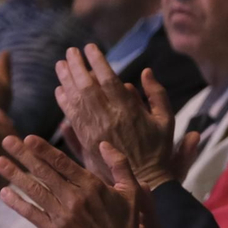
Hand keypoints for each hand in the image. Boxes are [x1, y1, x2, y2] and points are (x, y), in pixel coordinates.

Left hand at [0, 136, 157, 227]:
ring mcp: (63, 216)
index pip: (62, 163)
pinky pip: (32, 215)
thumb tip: (103, 144)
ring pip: (34, 191)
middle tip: (6, 141)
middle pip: (44, 172)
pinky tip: (4, 193)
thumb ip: (119, 164)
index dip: (43, 150)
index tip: (28, 138)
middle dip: (23, 155)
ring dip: (15, 175)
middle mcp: (74, 198)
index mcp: (92, 185)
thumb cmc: (127, 223)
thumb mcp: (132, 189)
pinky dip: (17, 203)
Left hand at [54, 45, 180, 191]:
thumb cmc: (159, 149)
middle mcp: (109, 118)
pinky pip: (72, 118)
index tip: (89, 47)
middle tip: (70, 52)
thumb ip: (157, 95)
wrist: (145, 180)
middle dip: (77, 66)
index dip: (97, 61)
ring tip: (60, 65)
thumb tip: (146, 72)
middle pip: (87, 86)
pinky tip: (59, 91)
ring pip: (76, 100)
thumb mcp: (167, 120)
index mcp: (129, 110)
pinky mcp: (87, 142)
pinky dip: (64, 103)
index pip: (108, 79)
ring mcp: (96, 130)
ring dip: (66, 81)